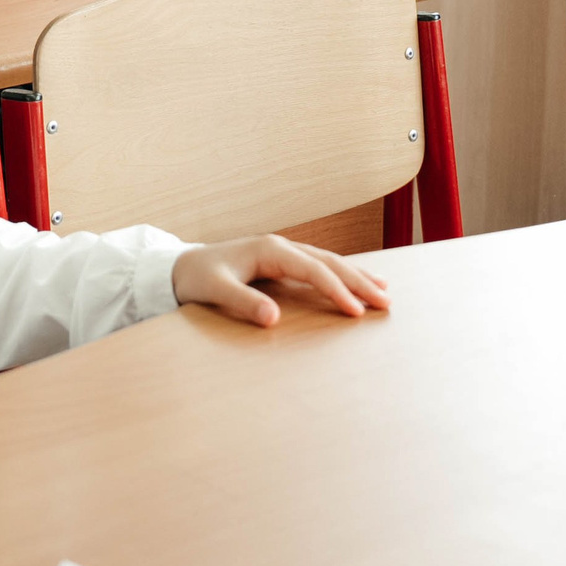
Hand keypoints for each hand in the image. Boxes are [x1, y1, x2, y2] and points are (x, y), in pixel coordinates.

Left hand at [173, 235, 389, 324]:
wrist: (178, 267)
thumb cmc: (195, 277)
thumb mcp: (214, 290)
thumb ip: (243, 302)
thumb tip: (273, 318)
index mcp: (269, 249)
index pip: (313, 269)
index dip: (336, 289)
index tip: (356, 311)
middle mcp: (279, 246)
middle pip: (328, 262)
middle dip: (358, 281)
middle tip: (386, 303)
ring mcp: (280, 252)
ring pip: (327, 261)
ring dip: (355, 276)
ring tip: (383, 291)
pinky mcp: (279, 261)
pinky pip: (317, 266)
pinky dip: (339, 275)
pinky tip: (354, 283)